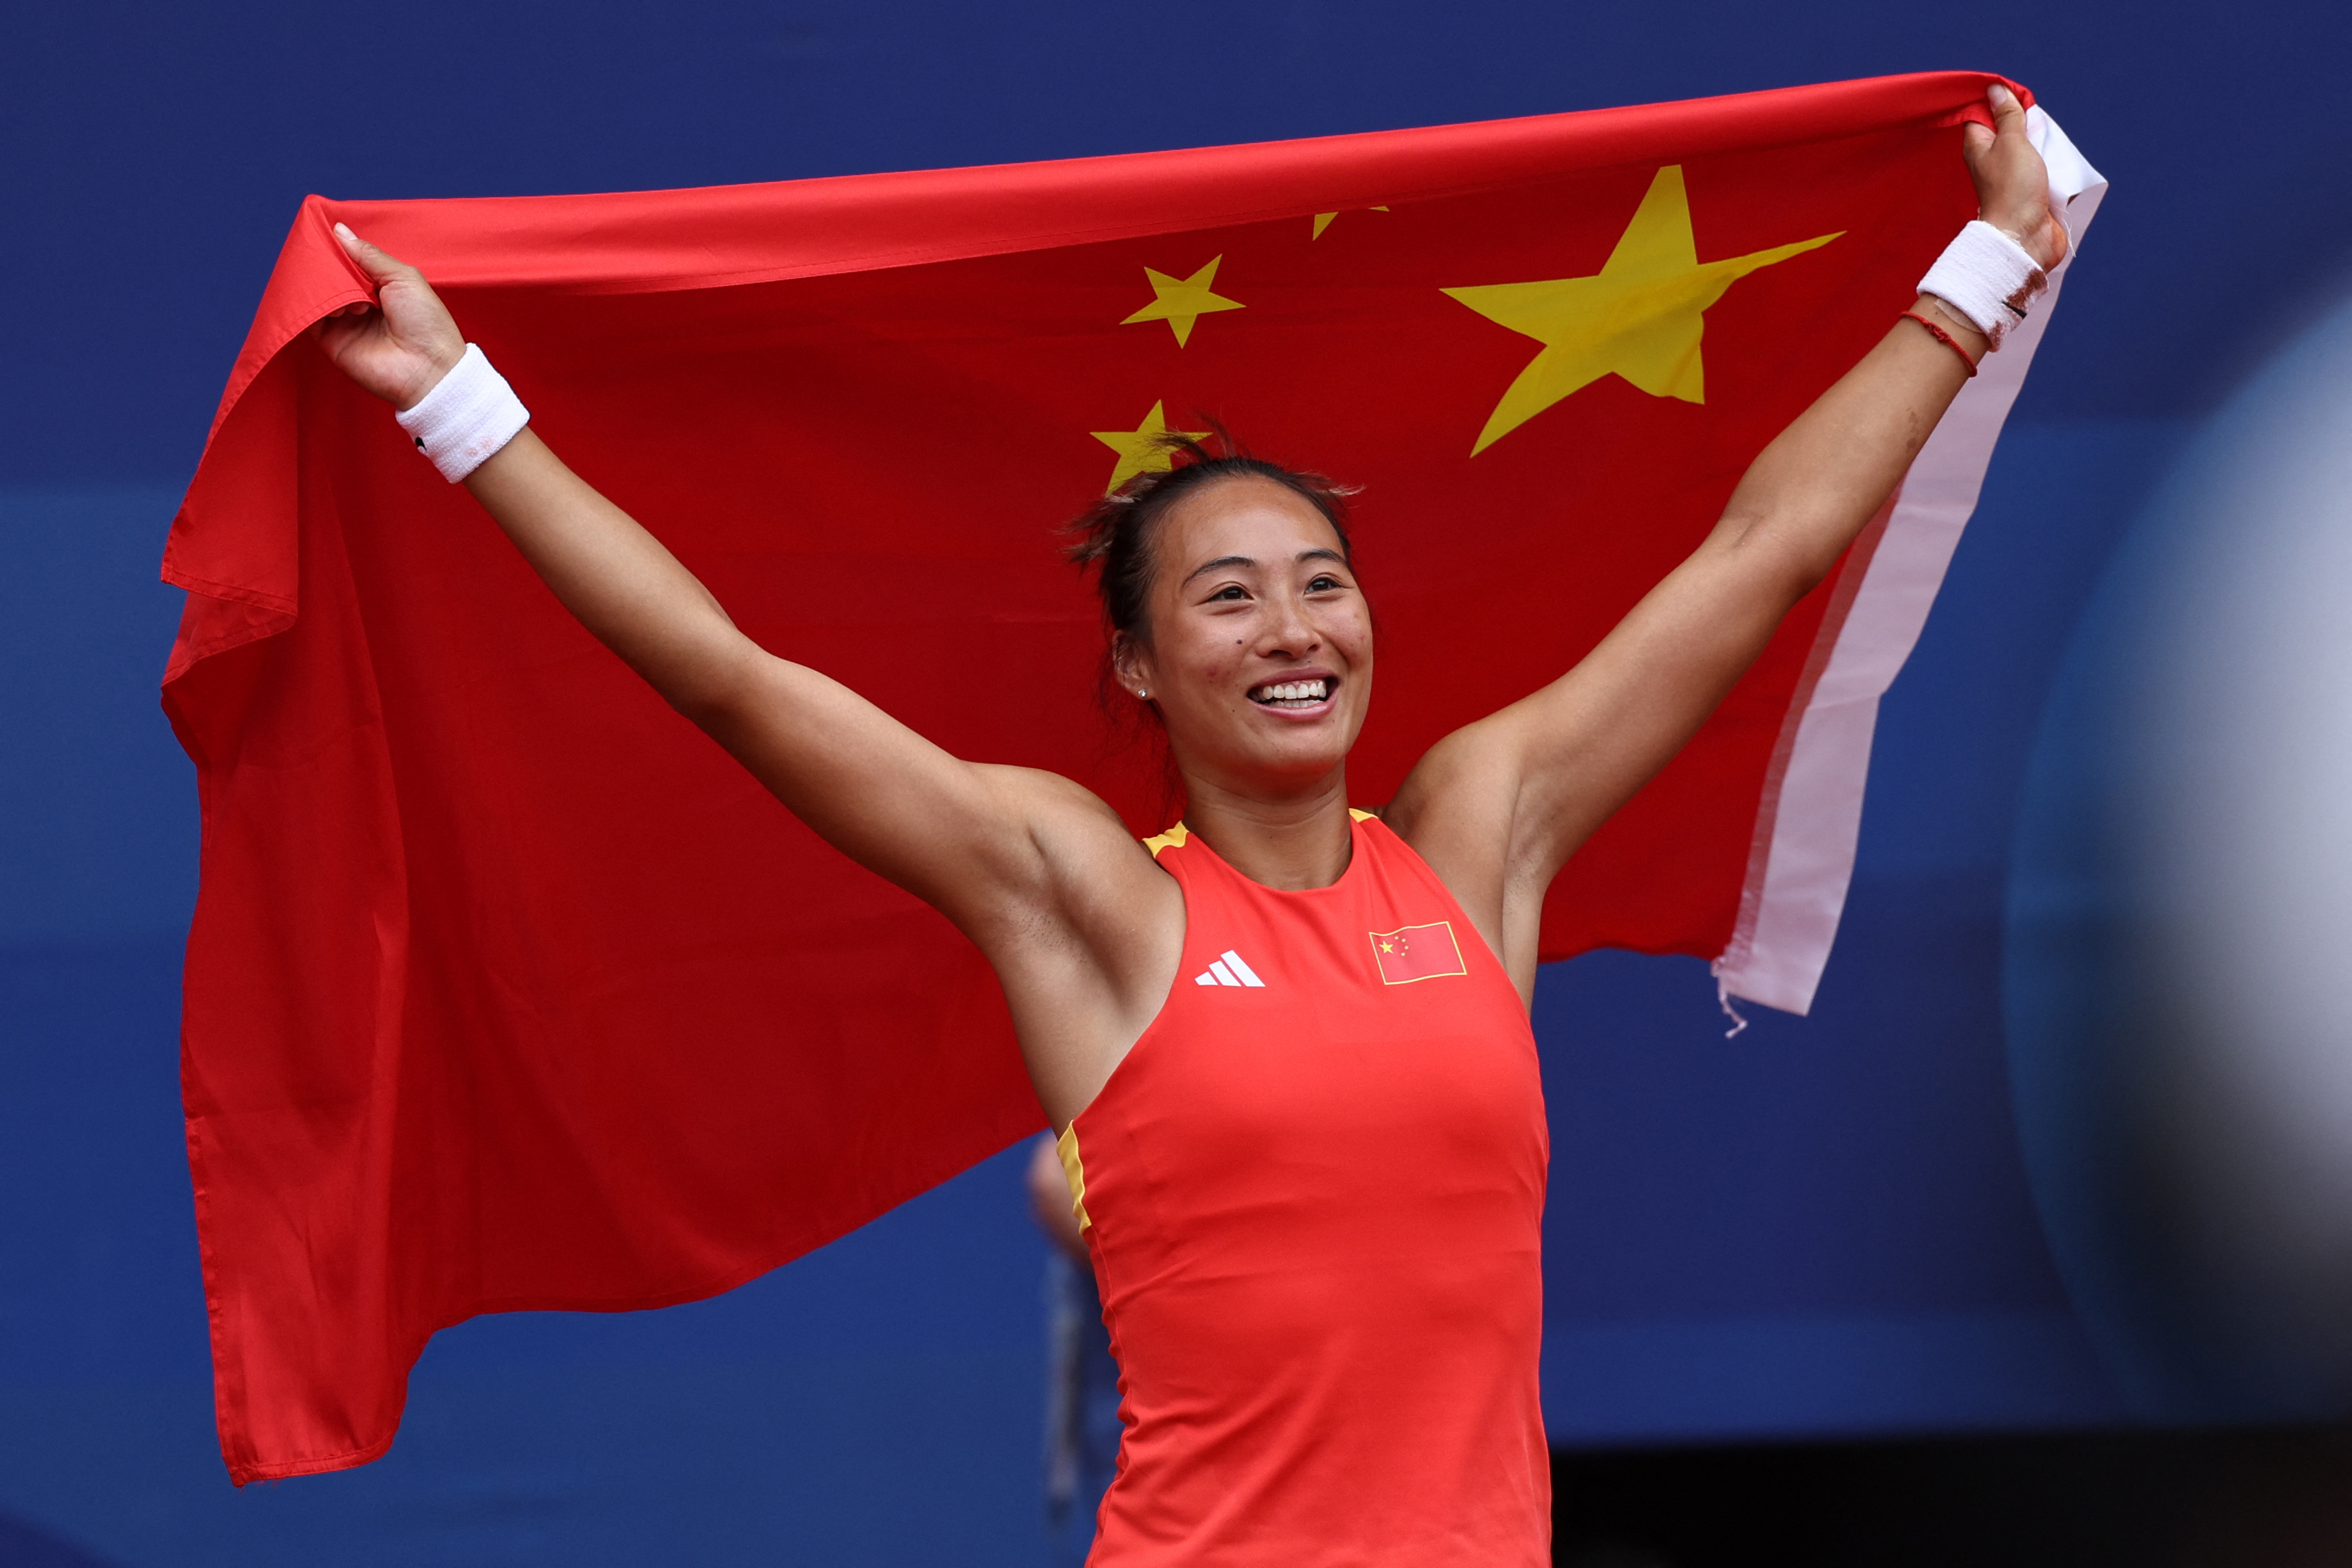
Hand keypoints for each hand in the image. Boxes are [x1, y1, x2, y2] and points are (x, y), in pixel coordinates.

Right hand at [312, 224, 466, 410]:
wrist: (427, 370)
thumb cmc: (426, 322)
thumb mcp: (402, 277)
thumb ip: (369, 255)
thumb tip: (339, 230)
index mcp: (380, 286)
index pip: (349, 262)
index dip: (338, 249)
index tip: (324, 233)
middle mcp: (359, 302)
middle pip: (331, 275)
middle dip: (327, 265)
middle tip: (325, 258)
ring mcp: (343, 321)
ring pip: (318, 292)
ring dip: (324, 285)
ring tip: (346, 293)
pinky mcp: (329, 339)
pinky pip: (309, 315)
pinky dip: (312, 304)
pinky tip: (331, 303)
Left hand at [1961, 82, 2068, 270]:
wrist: (2025, 235)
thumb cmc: (2013, 188)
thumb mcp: (2011, 142)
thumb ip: (2007, 116)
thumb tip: (1995, 90)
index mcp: (1977, 146)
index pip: (1980, 114)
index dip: (1996, 102)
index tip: (2015, 96)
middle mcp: (1990, 159)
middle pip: (2007, 128)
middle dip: (2024, 120)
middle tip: (2035, 118)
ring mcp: (2009, 175)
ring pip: (2026, 147)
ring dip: (2039, 141)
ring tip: (2047, 139)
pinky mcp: (2028, 188)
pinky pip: (2039, 166)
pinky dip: (2048, 160)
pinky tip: (2056, 156)